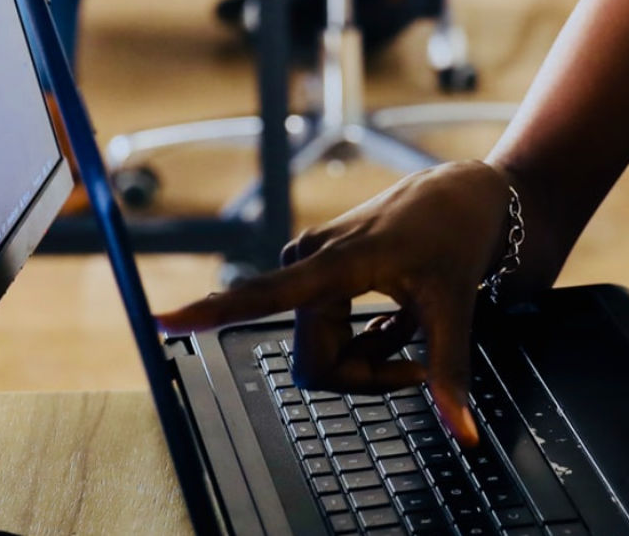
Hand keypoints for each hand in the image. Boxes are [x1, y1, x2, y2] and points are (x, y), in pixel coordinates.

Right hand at [156, 161, 514, 443]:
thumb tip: (464, 432)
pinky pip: (327, 335)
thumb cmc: (456, 237)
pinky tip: (395, 316)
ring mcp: (309, 265)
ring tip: (408, 323)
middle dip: (366, 375)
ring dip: (369, 355)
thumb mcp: (456, 306)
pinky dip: (367, 340)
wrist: (463, 195)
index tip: (163, 319)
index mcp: (336, 262)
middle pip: (315, 361)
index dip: (213, 311)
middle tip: (416, 363)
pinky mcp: (314, 269)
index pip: (266, 294)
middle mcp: (308, 260)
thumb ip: (449, 371)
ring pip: (322, 353)